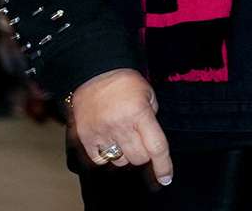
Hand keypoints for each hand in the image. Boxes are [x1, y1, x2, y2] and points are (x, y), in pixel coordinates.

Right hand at [68, 68, 172, 185]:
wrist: (93, 73)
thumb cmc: (125, 82)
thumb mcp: (148, 93)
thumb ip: (152, 116)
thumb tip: (152, 139)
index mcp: (139, 113)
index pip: (156, 147)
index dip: (163, 165)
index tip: (166, 178)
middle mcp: (120, 126)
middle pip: (138, 158)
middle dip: (144, 154)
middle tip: (141, 140)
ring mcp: (101, 132)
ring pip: (120, 161)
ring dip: (126, 154)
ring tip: (123, 137)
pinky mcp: (85, 137)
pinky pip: (100, 160)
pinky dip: (107, 156)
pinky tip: (109, 142)